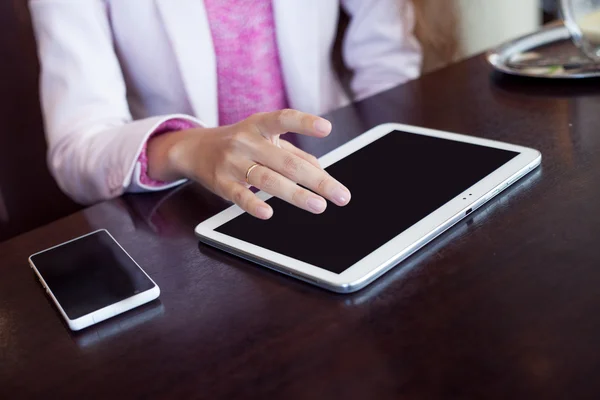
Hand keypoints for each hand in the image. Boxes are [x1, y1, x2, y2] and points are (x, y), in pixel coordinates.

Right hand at [147, 109, 350, 218]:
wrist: (196, 149)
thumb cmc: (241, 144)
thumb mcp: (265, 140)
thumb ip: (295, 153)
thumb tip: (322, 171)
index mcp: (260, 126)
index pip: (283, 119)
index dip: (304, 122)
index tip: (326, 128)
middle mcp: (246, 141)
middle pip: (286, 161)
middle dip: (316, 180)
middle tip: (340, 195)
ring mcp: (232, 161)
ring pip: (267, 179)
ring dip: (296, 194)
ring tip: (319, 206)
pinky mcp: (221, 182)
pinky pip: (239, 195)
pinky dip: (253, 204)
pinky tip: (269, 213)